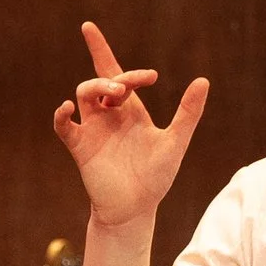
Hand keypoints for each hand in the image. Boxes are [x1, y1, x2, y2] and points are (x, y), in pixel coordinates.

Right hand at [52, 21, 208, 230]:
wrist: (136, 208)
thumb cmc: (156, 176)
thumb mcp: (175, 142)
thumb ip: (188, 112)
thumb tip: (203, 79)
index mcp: (131, 110)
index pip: (118, 73)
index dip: (121, 57)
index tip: (153, 76)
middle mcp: (110, 115)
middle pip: (103, 81)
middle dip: (116, 79)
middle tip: (127, 89)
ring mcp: (93, 129)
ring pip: (84, 94)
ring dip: (95, 87)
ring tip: (115, 94)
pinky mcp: (80, 146)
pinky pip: (64, 126)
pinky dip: (61, 116)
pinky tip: (66, 107)